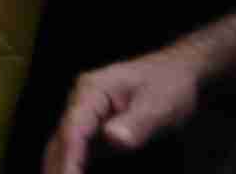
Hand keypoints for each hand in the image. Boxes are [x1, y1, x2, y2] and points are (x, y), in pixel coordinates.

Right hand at [44, 51, 204, 173]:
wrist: (177, 72)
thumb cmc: (169, 84)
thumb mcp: (159, 104)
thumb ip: (137, 122)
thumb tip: (114, 139)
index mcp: (91, 91)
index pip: (73, 130)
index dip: (69, 160)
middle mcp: (81, 103)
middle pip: (61, 140)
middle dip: (58, 168)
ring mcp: (86, 116)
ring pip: (63, 147)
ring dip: (61, 168)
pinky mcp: (95, 129)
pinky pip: (78, 151)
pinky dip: (73, 166)